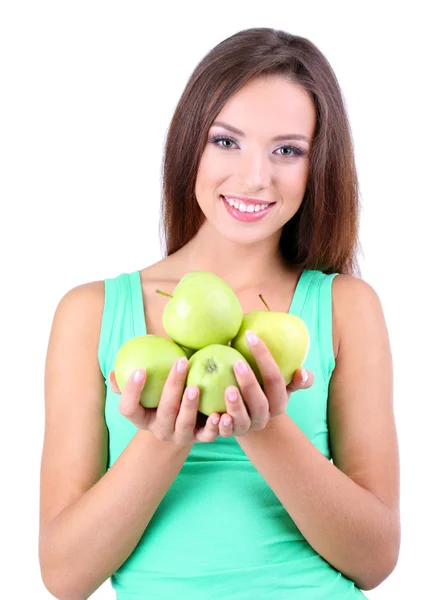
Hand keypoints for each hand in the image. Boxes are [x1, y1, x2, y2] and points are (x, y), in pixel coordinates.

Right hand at [108, 357, 224, 444]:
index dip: (131, 392)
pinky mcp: (201, 438)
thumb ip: (133, 378)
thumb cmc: (164, 392)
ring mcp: (180, 436)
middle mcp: (160, 430)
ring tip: (195, 386)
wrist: (188, 418)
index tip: (141, 369)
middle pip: (164, 411)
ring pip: (184, 424)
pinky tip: (219, 414)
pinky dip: (214, 426)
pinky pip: (207, 435)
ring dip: (189, 406)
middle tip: (180, 363)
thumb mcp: (149, 387)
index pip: (129, 409)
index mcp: (142, 418)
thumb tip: (114, 372)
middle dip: (171, 388)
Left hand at [218, 331, 313, 437]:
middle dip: (250, 384)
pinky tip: (214, 415)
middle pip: (260, 402)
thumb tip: (302, 372)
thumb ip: (293, 376)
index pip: (275, 379)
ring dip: (236, 405)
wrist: (245, 414)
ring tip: (228, 389)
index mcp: (279, 401)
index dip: (264, 357)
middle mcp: (265, 416)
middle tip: (238, 363)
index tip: (250, 335)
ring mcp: (248, 427)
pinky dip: (221, 425)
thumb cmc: (261, 386)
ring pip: (243, 419)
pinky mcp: (231, 434)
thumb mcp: (279, 382)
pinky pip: (226, 432)